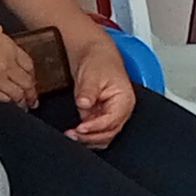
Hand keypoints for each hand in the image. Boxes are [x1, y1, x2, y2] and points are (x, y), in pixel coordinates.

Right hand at [0, 16, 44, 104]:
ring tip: (23, 106)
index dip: (31, 74)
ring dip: (22, 101)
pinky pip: (3, 100)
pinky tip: (9, 107)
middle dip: (31, 91)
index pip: (28, 63)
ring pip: (17, 94)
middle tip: (33, 98)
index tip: (31, 78)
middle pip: (26, 81)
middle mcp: (5, 63)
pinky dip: (8, 104)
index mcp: (7, 46)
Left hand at [63, 30, 138, 146]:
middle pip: (109, 133)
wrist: (95, 56)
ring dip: (88, 140)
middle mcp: (121, 111)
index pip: (112, 121)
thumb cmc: (99, 62)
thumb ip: (88, 91)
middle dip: (91, 137)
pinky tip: (74, 134)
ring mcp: (110, 116)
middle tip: (73, 135)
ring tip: (71, 136)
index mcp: (125, 101)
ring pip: (103, 137)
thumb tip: (84, 104)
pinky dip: (86, 136)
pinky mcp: (100, 117)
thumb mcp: (92, 75)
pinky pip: (96, 133)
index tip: (80, 129)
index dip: (96, 127)